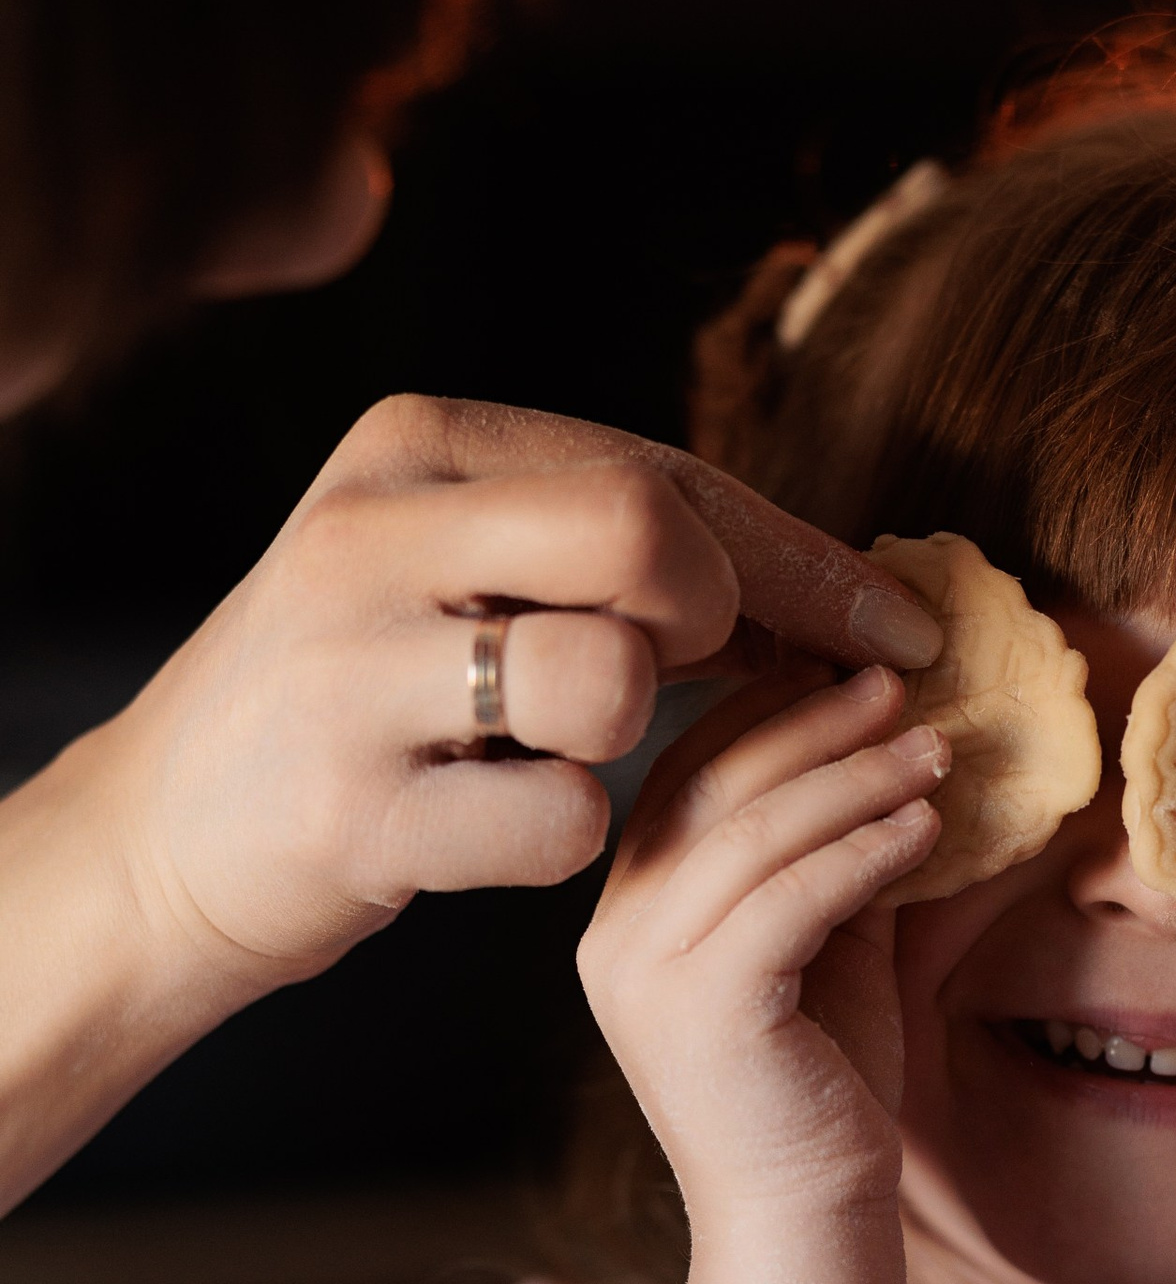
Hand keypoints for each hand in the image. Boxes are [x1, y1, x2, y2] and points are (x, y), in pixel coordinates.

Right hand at [111, 391, 941, 991]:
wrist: (168, 836)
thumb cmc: (362, 697)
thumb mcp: (450, 568)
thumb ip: (605, 544)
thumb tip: (828, 577)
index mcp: (410, 447)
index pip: (661, 470)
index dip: (802, 555)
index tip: (899, 623)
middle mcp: (370, 535)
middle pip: (649, 535)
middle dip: (722, 615)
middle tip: (711, 673)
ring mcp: (352, 675)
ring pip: (610, 680)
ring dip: (630, 733)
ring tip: (562, 743)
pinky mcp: (355, 813)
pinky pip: (563, 819)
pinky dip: (567, 837)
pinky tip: (507, 825)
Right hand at [578, 659, 946, 1224]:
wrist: (807, 1219)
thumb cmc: (821, 1090)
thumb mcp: (825, 949)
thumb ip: (834, 860)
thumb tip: (897, 754)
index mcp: (628, 916)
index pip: (685, 777)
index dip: (766, 711)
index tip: (849, 665)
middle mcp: (617, 937)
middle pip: (711, 785)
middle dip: (812, 723)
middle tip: (899, 685)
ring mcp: (648, 972)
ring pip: (753, 831)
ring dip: (854, 777)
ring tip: (937, 748)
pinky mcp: (703, 1006)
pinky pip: (791, 895)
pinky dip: (866, 848)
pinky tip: (927, 826)